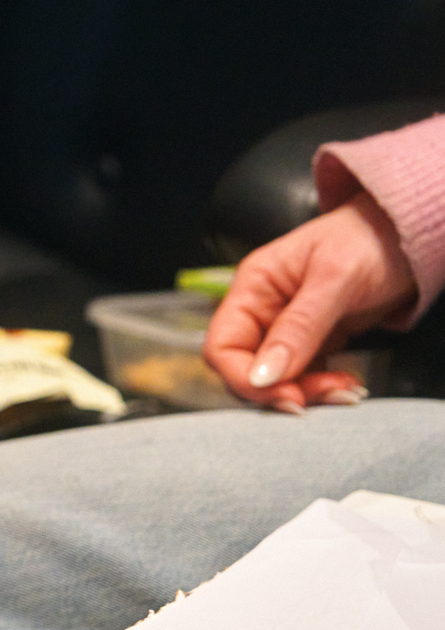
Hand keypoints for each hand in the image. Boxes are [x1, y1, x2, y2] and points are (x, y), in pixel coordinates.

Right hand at [203, 192, 413, 411]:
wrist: (406, 234)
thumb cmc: (368, 240)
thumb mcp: (334, 280)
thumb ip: (298, 328)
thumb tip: (263, 375)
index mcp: (252, 287)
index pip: (222, 346)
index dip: (246, 377)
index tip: (286, 395)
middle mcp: (261, 309)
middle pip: (246, 368)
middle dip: (282, 389)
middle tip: (327, 394)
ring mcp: (286, 327)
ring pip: (276, 378)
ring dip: (308, 392)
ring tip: (347, 389)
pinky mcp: (311, 340)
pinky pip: (304, 375)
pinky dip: (323, 386)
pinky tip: (348, 383)